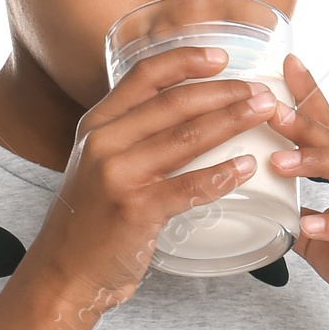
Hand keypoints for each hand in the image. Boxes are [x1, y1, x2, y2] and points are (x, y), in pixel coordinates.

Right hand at [27, 46, 281, 311]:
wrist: (63, 273)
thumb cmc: (89, 221)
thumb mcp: (97, 164)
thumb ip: (130, 136)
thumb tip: (183, 113)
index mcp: (97, 124)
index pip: (145, 75)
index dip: (186, 60)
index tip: (222, 57)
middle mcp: (104, 142)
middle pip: (175, 103)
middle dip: (225, 92)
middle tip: (261, 92)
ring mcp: (118, 175)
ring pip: (186, 138)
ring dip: (232, 122)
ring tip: (265, 115)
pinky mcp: (135, 210)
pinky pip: (188, 186)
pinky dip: (221, 175)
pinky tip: (247, 168)